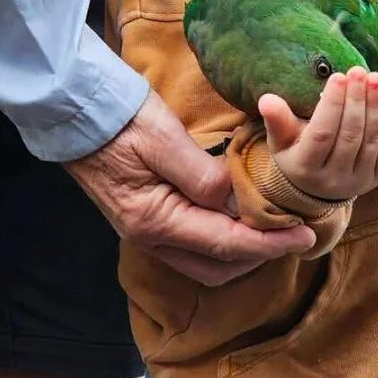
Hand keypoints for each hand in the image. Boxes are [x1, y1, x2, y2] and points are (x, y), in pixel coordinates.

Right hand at [64, 91, 314, 285]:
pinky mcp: (147, 221)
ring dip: (243, 252)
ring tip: (274, 228)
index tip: (305, 235)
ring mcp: (146, 233)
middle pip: (219, 266)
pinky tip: (239, 219)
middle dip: (260, 254)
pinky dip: (223, 242)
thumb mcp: (164, 139)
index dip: (270, 243)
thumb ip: (204, 175)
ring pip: (207, 262)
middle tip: (295, 232)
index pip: (226, 244)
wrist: (72, 111)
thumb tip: (240, 202)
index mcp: (156, 220)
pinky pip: (193, 246)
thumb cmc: (119, 119)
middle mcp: (151, 238)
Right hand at [258, 67, 377, 200]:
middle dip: (356, 100)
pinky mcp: (377, 178)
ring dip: (375, 107)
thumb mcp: (280, 140)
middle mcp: (333, 178)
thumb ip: (276, 120)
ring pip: (371, 141)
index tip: (338, 76)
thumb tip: (267, 99)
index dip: (332, 106)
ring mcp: (358, 180)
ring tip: (375, 79)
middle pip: (350, 135)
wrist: (317, 187)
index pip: (322, 134)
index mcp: (306, 168)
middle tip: (359, 71)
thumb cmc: (296, 153)